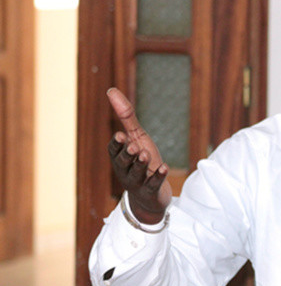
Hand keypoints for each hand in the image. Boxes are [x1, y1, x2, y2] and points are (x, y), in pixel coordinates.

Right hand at [107, 87, 171, 223]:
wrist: (150, 194)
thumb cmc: (142, 160)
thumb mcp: (136, 137)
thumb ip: (125, 116)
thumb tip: (111, 90)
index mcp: (119, 157)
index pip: (114, 151)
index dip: (116, 145)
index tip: (120, 136)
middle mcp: (125, 170)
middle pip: (124, 163)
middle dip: (127, 155)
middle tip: (133, 147)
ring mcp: (138, 182)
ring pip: (137, 174)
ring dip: (141, 164)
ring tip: (146, 154)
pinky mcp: (151, 191)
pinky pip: (153, 184)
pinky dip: (158, 176)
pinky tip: (165, 167)